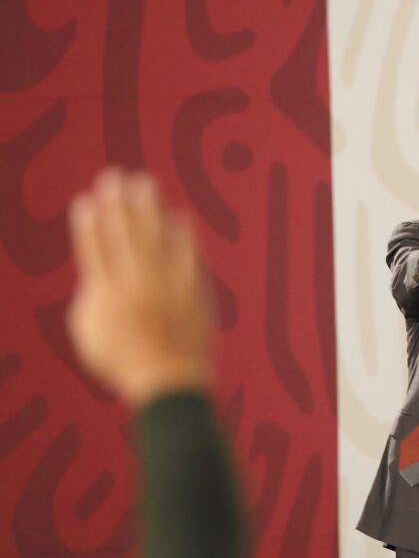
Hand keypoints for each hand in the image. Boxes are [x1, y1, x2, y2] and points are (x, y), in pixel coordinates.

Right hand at [67, 169, 214, 405]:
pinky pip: (188, 256)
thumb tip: (95, 274)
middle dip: (117, 203)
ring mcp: (166, 286)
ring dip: (149, 208)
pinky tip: (180, 217)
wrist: (168, 381)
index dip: (89, 223)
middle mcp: (135, 284)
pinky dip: (183, 236)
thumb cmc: (124, 363)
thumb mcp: (90, 334)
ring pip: (156, 238)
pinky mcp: (192, 292)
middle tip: (113, 175)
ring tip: (143, 182)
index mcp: (105, 294)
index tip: (85, 200)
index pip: (94, 249)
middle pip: (124, 235)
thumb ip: (91, 298)